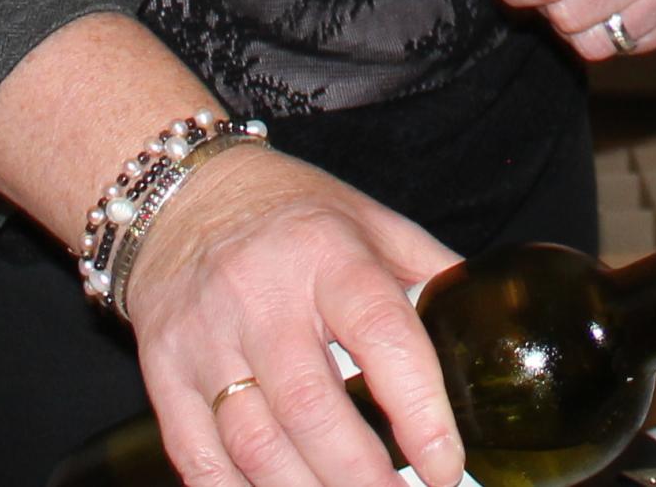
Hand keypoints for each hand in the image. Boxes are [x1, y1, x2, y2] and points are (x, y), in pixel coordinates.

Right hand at [121, 147, 464, 486]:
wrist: (182, 196)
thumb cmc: (294, 216)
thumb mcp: (370, 222)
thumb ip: (427, 277)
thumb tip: (493, 338)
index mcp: (328, 253)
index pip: (380, 333)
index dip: (417, 408)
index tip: (446, 464)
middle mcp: (261, 293)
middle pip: (310, 406)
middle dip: (361, 476)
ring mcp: (204, 336)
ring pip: (253, 440)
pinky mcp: (163, 369)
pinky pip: (197, 455)